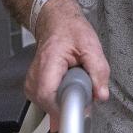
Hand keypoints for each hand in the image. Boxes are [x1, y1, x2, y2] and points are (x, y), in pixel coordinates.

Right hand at [24, 0, 109, 131]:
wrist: (56, 23)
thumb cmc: (70, 31)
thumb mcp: (91, 46)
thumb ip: (99, 72)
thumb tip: (101, 95)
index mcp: (47, 64)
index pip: (50, 99)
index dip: (68, 108)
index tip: (83, 108)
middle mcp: (34, 77)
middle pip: (52, 107)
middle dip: (72, 102)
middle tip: (84, 86)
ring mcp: (31, 85)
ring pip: (50, 108)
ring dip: (67, 100)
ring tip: (74, 81)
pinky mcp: (33, 89)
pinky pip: (48, 104)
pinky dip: (61, 98)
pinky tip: (67, 86)